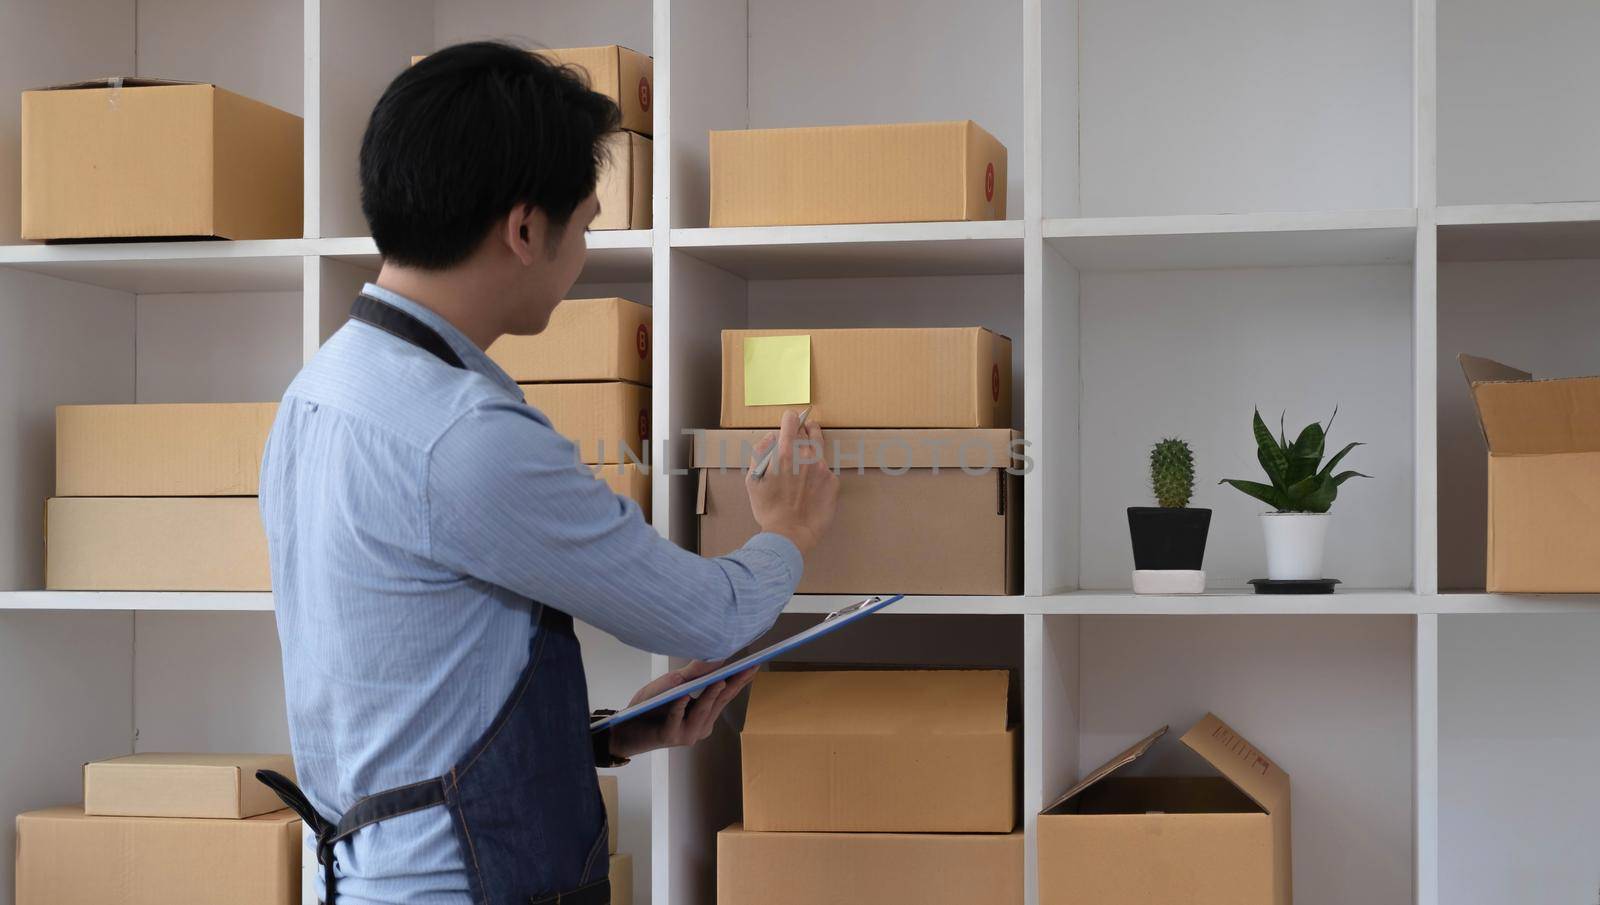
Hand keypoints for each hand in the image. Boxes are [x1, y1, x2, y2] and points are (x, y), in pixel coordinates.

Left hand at [608, 661, 759, 758]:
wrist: (625, 727)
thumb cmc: (651, 705)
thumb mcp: (674, 684)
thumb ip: (695, 673)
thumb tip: (718, 656)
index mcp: (705, 713)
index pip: (726, 694)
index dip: (741, 680)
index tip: (754, 665)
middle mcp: (701, 726)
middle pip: (719, 703)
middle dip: (734, 684)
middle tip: (747, 669)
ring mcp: (687, 734)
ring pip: (703, 712)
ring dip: (710, 696)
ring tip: (719, 680)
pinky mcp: (670, 737)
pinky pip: (677, 719)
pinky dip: (680, 708)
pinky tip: (684, 697)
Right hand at [746, 409, 838, 553]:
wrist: (790, 534)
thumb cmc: (768, 509)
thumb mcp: (753, 479)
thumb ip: (760, 452)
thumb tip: (771, 437)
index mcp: (785, 452)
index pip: (791, 420)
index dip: (789, 419)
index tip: (789, 419)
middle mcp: (807, 456)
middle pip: (806, 431)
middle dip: (802, 430)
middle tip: (801, 429)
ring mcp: (823, 468)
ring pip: (819, 446)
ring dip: (813, 443)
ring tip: (809, 445)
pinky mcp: (833, 482)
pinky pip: (825, 469)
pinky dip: (819, 471)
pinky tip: (811, 481)